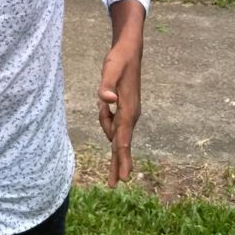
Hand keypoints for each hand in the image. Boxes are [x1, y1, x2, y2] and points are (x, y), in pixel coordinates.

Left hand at [97, 42, 141, 186]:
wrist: (129, 51)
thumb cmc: (119, 60)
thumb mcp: (110, 70)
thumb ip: (106, 85)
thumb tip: (106, 100)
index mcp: (128, 110)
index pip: (123, 139)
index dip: (122, 158)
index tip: (122, 178)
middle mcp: (131, 114)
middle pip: (122, 144)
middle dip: (118, 163)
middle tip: (114, 184)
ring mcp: (129, 112)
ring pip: (113, 130)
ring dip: (105, 122)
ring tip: (103, 101)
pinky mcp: (125, 108)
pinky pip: (113, 122)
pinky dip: (106, 119)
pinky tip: (105, 105)